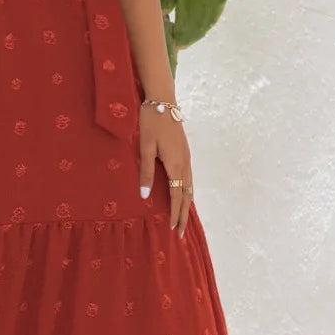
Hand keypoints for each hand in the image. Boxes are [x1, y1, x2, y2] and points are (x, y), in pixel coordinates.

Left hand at [139, 103, 192, 235]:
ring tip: (183, 219)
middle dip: (184, 215)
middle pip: (187, 195)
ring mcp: (187, 158)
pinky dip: (187, 192)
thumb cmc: (151, 123)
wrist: (163, 102)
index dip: (175, 214)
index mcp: (175, 164)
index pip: (176, 196)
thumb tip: (146, 196)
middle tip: (182, 233)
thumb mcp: (145, 147)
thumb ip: (146, 172)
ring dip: (187, 205)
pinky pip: (189, 178)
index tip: (173, 229)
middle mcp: (185, 163)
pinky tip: (183, 195)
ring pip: (190, 187)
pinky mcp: (185, 153)